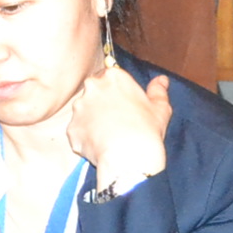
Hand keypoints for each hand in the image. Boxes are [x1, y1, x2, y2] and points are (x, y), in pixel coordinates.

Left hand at [65, 64, 171, 188]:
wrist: (127, 156)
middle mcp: (92, 87)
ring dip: (93, 119)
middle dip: (102, 102)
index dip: (116, 90)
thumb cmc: (146, 130)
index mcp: (113, 77)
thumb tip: (161, 80)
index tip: (123, 102)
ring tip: (109, 135)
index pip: (109, 75)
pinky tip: (100, 145)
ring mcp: (79, 108)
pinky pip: (78, 130)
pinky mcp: (72, 127)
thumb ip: (158, 91)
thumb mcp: (160, 109)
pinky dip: (87, 137)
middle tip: (116, 119)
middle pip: (94, 91)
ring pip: (84, 111)